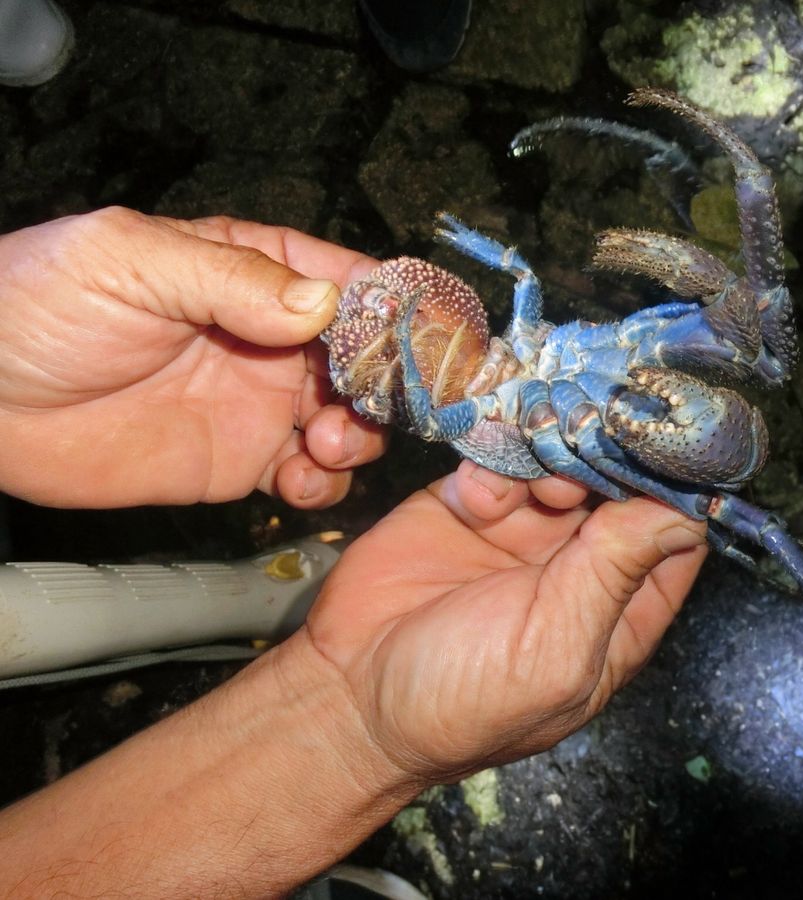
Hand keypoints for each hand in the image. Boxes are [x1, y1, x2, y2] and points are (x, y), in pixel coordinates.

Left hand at [0, 206, 385, 507]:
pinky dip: (323, 485)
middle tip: (371, 408)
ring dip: (359, 436)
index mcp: (253, 270)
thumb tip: (322, 306)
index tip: (431, 341)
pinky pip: (307, 477)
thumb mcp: (129, 262)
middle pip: (367, 359)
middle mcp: (270, 336)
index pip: (350, 281)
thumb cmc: (36, 306)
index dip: (396, 310)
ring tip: (324, 444)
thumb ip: (230, 279)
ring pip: (350, 420)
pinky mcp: (240, 462)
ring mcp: (259, 403)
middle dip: (387, 385)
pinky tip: (299, 482)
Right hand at [305, 460, 708, 783]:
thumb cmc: (460, 701)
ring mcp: (525, 532)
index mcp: (619, 613)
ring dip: (553, 461)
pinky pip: (502, 461)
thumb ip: (616, 574)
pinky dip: (494, 467)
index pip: (676, 538)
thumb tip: (689, 515)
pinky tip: (473, 498)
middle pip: (624, 488)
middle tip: (592, 451)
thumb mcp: (553, 649)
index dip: (679, 493)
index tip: (670, 451)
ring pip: (565, 462)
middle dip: (611, 462)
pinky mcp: (470, 505)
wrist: (346, 695)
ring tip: (533, 488)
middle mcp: (582, 567)